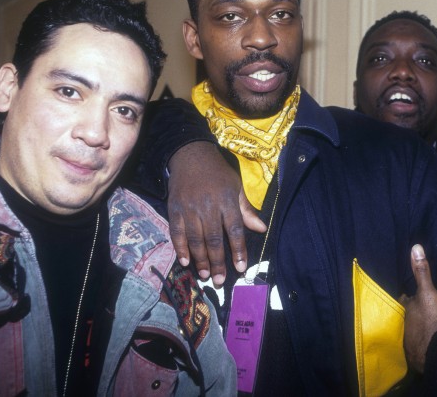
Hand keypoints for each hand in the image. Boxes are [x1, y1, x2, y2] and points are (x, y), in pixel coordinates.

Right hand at [166, 141, 265, 286]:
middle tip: (220, 280)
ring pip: (195, 238)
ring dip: (200, 259)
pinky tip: (186, 261)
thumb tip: (261, 229)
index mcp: (226, 201)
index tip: (240, 267)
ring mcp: (189, 208)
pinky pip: (176, 232)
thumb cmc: (218, 174)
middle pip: (214, 238)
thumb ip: (246, 210)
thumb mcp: (236, 187)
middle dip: (218, 261)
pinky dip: (180, 248)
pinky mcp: (174, 209)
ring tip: (205, 275)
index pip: (234, 229)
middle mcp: (208, 206)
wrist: (190, 156)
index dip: (238, 250)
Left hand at [399, 244, 436, 373]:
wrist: (435, 353)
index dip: (406, 296)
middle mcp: (400, 322)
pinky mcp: (414, 351)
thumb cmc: (430, 319)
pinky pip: (415, 341)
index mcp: (403, 307)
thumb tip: (415, 247)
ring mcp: (406, 338)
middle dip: (409, 311)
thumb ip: (422, 272)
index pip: (402, 298)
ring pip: (409, 327)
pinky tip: (424, 339)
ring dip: (413, 325)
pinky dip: (418, 338)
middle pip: (404, 313)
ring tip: (420, 323)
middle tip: (416, 308)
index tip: (409, 293)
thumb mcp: (428, 293)